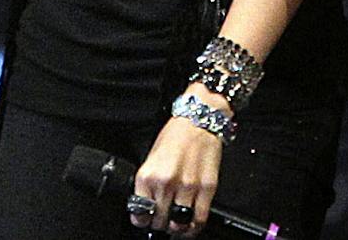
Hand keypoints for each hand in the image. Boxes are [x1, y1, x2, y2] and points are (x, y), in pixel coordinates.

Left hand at [130, 105, 223, 233]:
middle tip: (163, 219)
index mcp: (148, 175)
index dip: (143, 221)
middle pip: (159, 222)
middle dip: (160, 224)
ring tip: (177, 223)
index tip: (146, 220)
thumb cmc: (176, 134)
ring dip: (177, 227)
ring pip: (179, 223)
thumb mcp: (152, 157)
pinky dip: (194, 227)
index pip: (140, 214)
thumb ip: (149, 183)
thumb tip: (148, 207)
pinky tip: (191, 225)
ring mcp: (187, 186)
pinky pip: (199, 218)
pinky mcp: (207, 188)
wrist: (199, 119)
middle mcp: (166, 182)